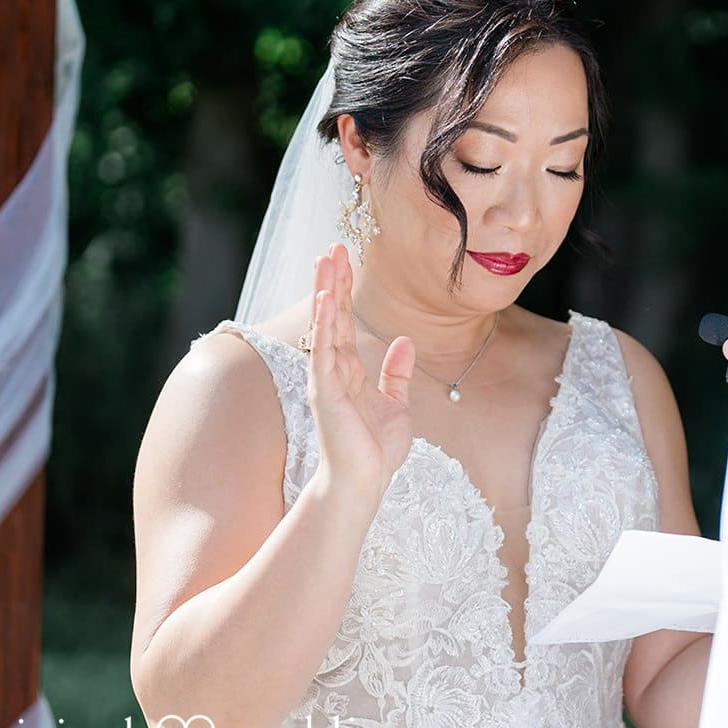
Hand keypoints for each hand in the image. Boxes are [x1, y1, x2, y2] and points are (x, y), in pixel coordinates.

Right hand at [305, 243, 417, 499]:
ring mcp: (326, 380)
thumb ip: (396, 373)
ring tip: (326, 259)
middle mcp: (332, 370)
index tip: (343, 258)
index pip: (344, 321)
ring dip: (326, 291)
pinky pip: (324, 351)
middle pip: (331, 316)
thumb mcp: (396, 404)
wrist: (365, 482)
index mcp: (348, 371)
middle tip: (332, 245)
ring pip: (325, 326)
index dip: (344, 290)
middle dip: (332, 280)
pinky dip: (326, 325)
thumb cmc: (376, 450)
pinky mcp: (326, 393)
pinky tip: (328, 299)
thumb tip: (403, 342)